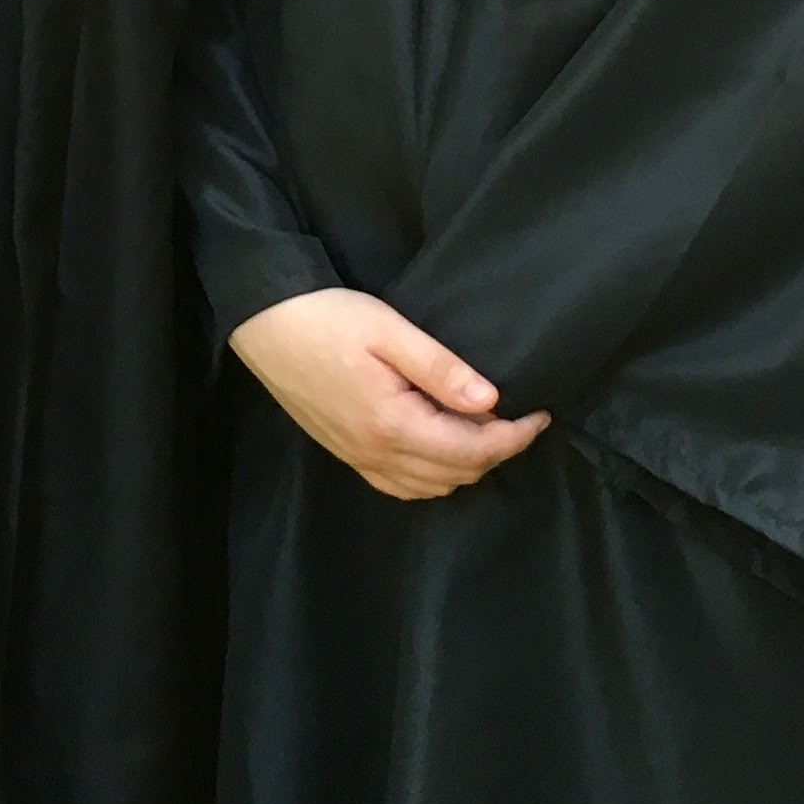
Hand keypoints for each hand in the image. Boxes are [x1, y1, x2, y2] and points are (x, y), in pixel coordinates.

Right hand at [230, 286, 548, 502]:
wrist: (262, 322)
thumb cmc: (326, 316)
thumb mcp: (388, 330)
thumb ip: (441, 368)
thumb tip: (490, 400)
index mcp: (392, 425)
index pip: (472, 450)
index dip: (514, 437)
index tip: (541, 414)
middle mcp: (375, 454)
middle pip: (455, 474)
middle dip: (496, 451)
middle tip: (519, 417)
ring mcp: (357, 459)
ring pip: (430, 487)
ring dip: (466, 466)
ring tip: (485, 429)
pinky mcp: (344, 453)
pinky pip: (400, 485)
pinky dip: (432, 477)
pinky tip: (440, 448)